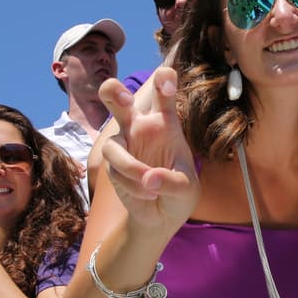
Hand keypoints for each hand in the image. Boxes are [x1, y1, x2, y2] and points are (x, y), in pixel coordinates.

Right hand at [99, 67, 199, 231]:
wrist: (162, 215)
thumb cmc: (180, 192)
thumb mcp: (186, 188)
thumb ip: (172, 182)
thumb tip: (148, 179)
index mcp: (165, 122)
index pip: (162, 93)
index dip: (163, 81)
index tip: (167, 84)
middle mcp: (140, 127)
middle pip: (117, 97)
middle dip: (114, 92)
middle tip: (126, 100)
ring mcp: (123, 144)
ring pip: (110, 143)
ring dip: (129, 167)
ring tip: (151, 187)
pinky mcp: (112, 165)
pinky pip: (115, 172)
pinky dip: (132, 185)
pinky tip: (148, 194)